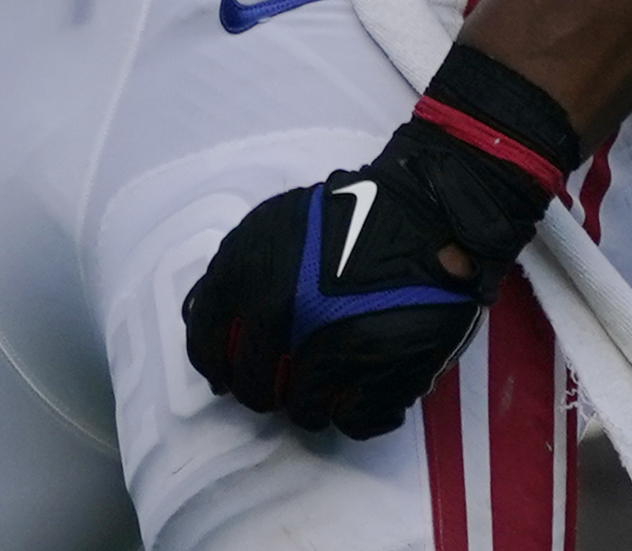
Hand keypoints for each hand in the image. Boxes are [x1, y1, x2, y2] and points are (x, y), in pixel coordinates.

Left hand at [181, 47, 577, 436]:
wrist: (427, 210)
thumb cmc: (347, 217)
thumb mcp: (270, 226)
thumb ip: (233, 274)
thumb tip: (205, 328)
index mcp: (247, 273)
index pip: (206, 349)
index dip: (220, 368)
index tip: (232, 374)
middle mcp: (281, 314)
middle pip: (255, 390)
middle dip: (268, 390)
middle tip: (291, 376)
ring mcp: (333, 347)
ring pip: (304, 412)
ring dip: (315, 403)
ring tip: (336, 378)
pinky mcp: (382, 372)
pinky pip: (354, 421)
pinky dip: (360, 411)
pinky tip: (369, 386)